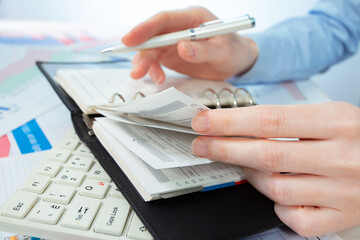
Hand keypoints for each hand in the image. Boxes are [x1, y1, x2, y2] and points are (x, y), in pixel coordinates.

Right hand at [122, 6, 257, 83]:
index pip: (164, 19)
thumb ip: (204, 51)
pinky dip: (153, 69)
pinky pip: (157, 60)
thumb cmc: (234, 51)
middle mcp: (180, 27)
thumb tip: (182, 47)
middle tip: (136, 71)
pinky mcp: (173, 54)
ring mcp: (175, 41)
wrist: (237, 62)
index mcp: (193, 18)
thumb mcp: (223, 52)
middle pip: (155, 36)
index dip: (145, 28)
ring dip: (145, 63)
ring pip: (152, 49)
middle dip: (143, 53)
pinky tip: (158, 78)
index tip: (129, 39)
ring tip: (141, 76)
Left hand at [191, 102, 359, 236]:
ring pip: (275, 188)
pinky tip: (280, 193)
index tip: (204, 123)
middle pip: (266, 155)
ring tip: (247, 166)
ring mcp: (342, 191)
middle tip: (201, 145)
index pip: (270, 121)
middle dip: (225, 149)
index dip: (230, 123)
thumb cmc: (355, 138)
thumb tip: (235, 125)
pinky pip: (292, 216)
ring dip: (252, 177)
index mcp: (337, 122)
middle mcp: (341, 157)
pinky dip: (278, 205)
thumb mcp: (329, 116)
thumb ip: (285, 121)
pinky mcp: (340, 218)